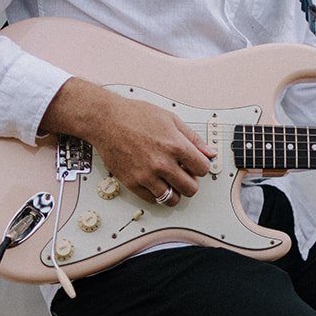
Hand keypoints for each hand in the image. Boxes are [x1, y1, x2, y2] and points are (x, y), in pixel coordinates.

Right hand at [39, 78, 214, 205]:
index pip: (203, 169)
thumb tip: (209, 152)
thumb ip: (193, 138)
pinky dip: (157, 194)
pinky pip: (152, 200)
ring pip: (172, 199)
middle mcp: (162, 163)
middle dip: (190, 182)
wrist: (106, 120)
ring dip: (175, 192)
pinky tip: (156, 183)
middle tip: (184, 175)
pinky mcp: (132, 182)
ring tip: (170, 181)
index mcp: (176, 146)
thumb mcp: (171, 119)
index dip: (201, 167)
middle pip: (191, 188)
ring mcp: (147, 175)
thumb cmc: (135, 115)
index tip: (195, 165)